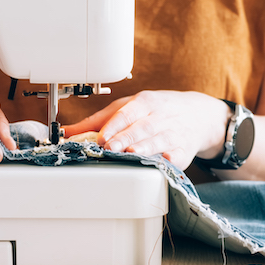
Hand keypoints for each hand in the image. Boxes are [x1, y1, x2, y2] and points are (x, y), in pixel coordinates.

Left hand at [63, 91, 229, 169]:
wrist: (197, 114)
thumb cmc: (157, 111)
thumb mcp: (130, 106)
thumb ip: (98, 120)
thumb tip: (67, 131)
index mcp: (144, 103)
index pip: (126, 113)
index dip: (113, 126)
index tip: (99, 137)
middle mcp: (159, 117)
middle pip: (141, 127)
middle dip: (125, 137)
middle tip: (110, 147)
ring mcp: (173, 133)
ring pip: (159, 140)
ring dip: (145, 147)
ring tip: (132, 154)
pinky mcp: (184, 150)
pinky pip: (178, 155)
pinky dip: (171, 159)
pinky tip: (164, 162)